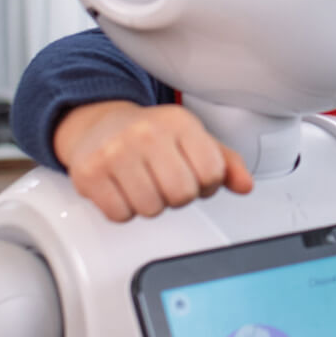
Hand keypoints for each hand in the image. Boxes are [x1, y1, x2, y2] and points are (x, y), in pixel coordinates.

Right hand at [53, 101, 253, 221]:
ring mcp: (115, 152)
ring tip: (142, 183)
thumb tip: (245, 185)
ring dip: (149, 204)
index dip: (205, 184)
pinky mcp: (90, 173)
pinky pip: (120, 214)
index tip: (192, 175)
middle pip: (182, 195)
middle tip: (163, 181)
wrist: (96, 123)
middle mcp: (146, 133)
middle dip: (176, 196)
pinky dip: (122, 209)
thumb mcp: (191, 138)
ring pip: (151, 208)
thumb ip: (225, 162)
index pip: (212, 173)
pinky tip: (121, 189)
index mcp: (179, 122)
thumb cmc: (149, 135)